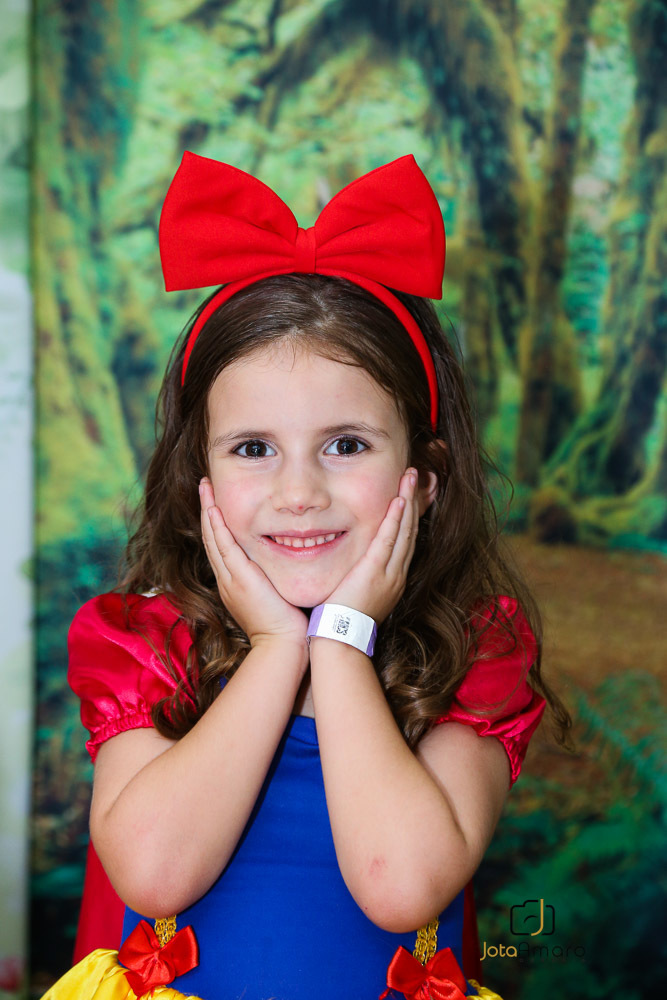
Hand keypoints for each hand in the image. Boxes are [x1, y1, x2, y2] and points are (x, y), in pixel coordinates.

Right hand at [199, 478, 308, 652]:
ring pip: (213, 538)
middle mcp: (227, 579)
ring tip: (204, 487)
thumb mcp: (274, 598)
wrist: (282, 646)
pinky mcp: (239, 578)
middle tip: (204, 486)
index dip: (216, 523)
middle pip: (210, 538)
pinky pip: (223, 546)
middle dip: (206, 510)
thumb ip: (273, 581)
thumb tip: (283, 567)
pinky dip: (217, 526)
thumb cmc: (285, 627)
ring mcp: (230, 579)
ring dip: (207, 510)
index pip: (221, 546)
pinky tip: (213, 508)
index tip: (214, 502)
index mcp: (234, 584)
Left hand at [321, 468, 419, 624]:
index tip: (409, 495)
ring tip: (411, 477)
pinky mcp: (374, 571)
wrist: (340, 640)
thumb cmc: (341, 621)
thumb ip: (359, 576)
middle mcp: (396, 574)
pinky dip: (395, 519)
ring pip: (404, 530)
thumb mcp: (357, 595)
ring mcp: (389, 573)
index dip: (409, 516)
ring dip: (408, 501)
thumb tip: (353, 565)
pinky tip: (398, 500)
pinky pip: (389, 539)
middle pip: (410, 531)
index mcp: (393, 580)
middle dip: (413, 501)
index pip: (405, 541)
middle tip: (415, 477)